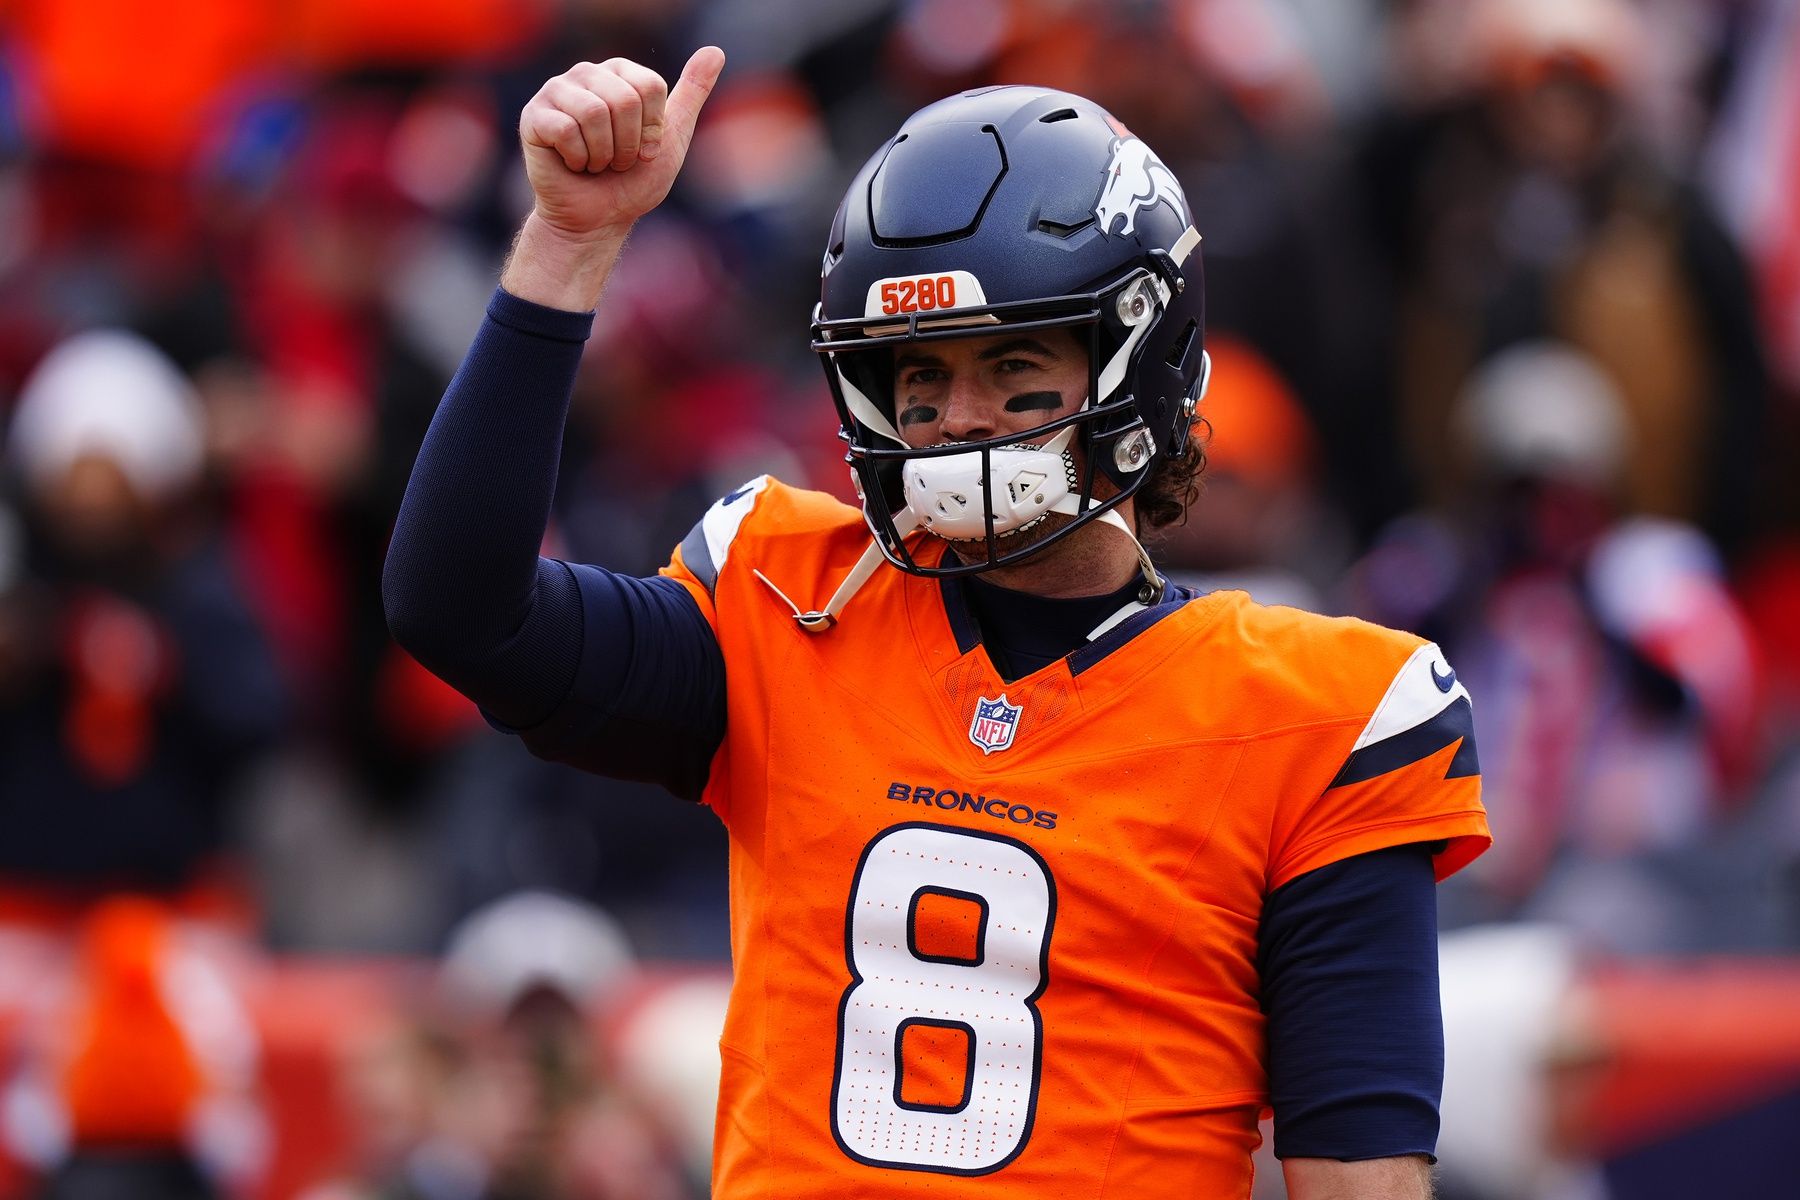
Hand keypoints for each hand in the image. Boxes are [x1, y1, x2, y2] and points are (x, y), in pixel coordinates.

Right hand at [504, 47, 723, 309]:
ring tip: (596, 163)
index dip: (652, 129)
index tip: (643, 148)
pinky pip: (566, 130)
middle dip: (628, 144)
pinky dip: (578, 159)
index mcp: (620, 72)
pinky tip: (573, 165)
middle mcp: (587, 74)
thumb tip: (715, 51)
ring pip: (594, 112)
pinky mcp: (533, 115)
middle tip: (616, 161)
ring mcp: (556, 92)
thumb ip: (692, 92)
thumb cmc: (633, 181)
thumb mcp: (673, 136)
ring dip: (603, 154)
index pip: (650, 86)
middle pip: (624, 99)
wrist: (597, 220)